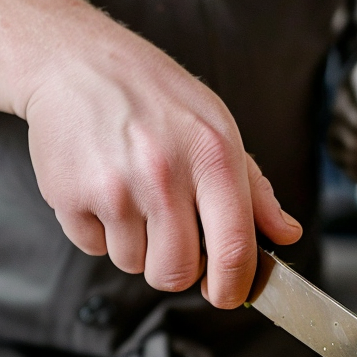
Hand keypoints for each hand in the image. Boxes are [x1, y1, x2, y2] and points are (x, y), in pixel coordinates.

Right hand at [24, 16, 301, 307]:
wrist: (76, 62)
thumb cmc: (155, 95)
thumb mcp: (218, 127)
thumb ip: (254, 189)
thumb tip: (287, 235)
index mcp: (212, 156)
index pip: (234, 249)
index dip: (232, 287)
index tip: (227, 294)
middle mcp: (164, 174)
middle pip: (177, 273)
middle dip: (177, 269)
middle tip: (172, 237)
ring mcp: (114, 187)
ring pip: (133, 264)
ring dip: (135, 245)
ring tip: (133, 195)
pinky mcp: (69, 196)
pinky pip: (93, 247)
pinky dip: (99, 230)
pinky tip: (102, 188)